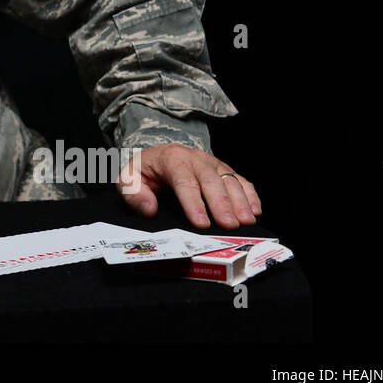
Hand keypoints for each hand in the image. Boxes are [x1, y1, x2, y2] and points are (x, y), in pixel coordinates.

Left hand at [118, 143, 261, 229]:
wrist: (156, 156)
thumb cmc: (144, 171)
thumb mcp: (128, 179)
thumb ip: (134, 194)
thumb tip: (149, 209)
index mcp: (171, 159)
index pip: (184, 181)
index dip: (194, 203)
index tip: (201, 223)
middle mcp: (195, 158)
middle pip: (211, 180)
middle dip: (221, 204)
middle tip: (229, 226)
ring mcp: (212, 163)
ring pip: (229, 180)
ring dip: (239, 201)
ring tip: (245, 221)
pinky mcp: (223, 170)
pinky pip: (240, 180)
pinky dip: (250, 195)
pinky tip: (255, 211)